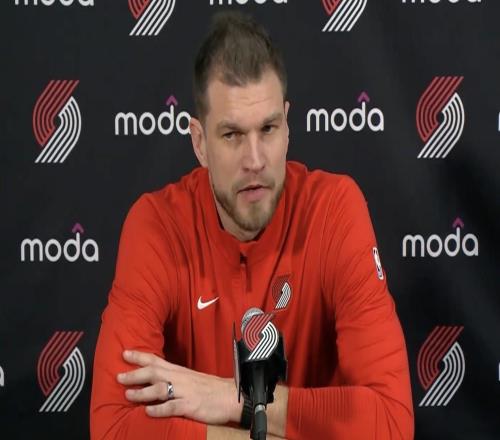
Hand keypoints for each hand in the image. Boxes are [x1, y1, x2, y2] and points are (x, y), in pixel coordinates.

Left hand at [117, 350, 241, 424]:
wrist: (233, 396)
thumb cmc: (211, 388)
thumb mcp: (191, 378)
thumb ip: (174, 378)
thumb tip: (155, 379)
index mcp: (180, 371)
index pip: (156, 360)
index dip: (140, 357)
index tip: (124, 353)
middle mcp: (180, 379)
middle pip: (154, 373)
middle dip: (135, 374)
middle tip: (119, 376)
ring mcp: (186, 392)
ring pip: (160, 389)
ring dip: (143, 392)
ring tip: (128, 395)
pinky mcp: (191, 405)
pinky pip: (172, 407)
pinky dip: (159, 409)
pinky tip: (148, 412)